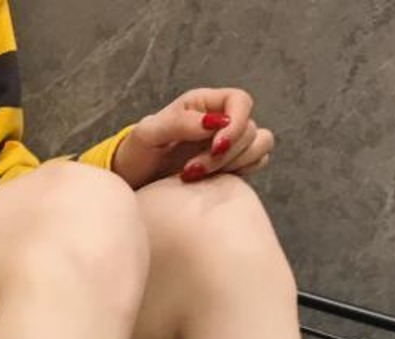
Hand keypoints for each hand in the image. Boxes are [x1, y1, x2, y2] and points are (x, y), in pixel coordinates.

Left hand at [111, 88, 274, 188]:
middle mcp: (221, 121)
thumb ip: (180, 123)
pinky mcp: (232, 168)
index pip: (241, 101)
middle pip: (251, 130)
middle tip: (191, 170)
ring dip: (236, 164)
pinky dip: (241, 173)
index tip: (216, 146)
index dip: (237, 124)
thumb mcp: (149, 134)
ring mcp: (229, 145)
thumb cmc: (138, 153)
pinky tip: (212, 181)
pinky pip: (255, 165)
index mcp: (204, 104)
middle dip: (225, 154)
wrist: (135, 182)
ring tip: (198, 176)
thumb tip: (215, 122)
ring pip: (260, 146)